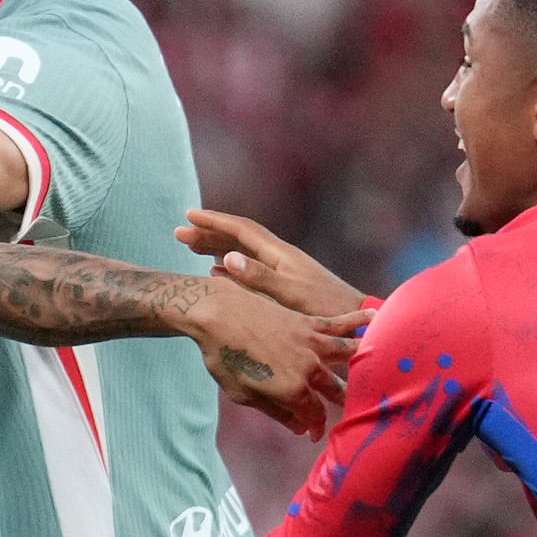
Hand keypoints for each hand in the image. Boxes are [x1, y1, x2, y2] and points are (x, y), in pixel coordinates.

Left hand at [178, 275, 360, 433]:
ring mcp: (313, 342)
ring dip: (365, 365)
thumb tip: (300, 427)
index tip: (313, 433)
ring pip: (348, 357)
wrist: (218, 313)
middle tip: (349, 409)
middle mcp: (310, 368)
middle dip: (343, 403)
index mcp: (293, 391)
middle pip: (334, 391)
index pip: (314, 415)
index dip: (316, 427)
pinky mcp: (309, 321)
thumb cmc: (223, 357)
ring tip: (382, 371)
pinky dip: (359, 321)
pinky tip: (377, 318)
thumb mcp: (243, 395)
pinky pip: (340, 323)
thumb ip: (275, 412)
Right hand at [179, 207, 369, 323]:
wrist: (358, 321)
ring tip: (191, 247)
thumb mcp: (290, 295)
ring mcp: (282, 270)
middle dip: (209, 233)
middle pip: (238, 238)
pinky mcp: (284, 285)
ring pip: (242, 252)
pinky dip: (228, 266)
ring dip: (216, 248)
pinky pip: (248, 268)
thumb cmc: (325, 310)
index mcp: (280, 255)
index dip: (214, 222)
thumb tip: (225, 260)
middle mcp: (280, 258)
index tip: (189, 215)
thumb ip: (258, 277)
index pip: (242, 230)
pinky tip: (217, 272)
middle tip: (179, 233)